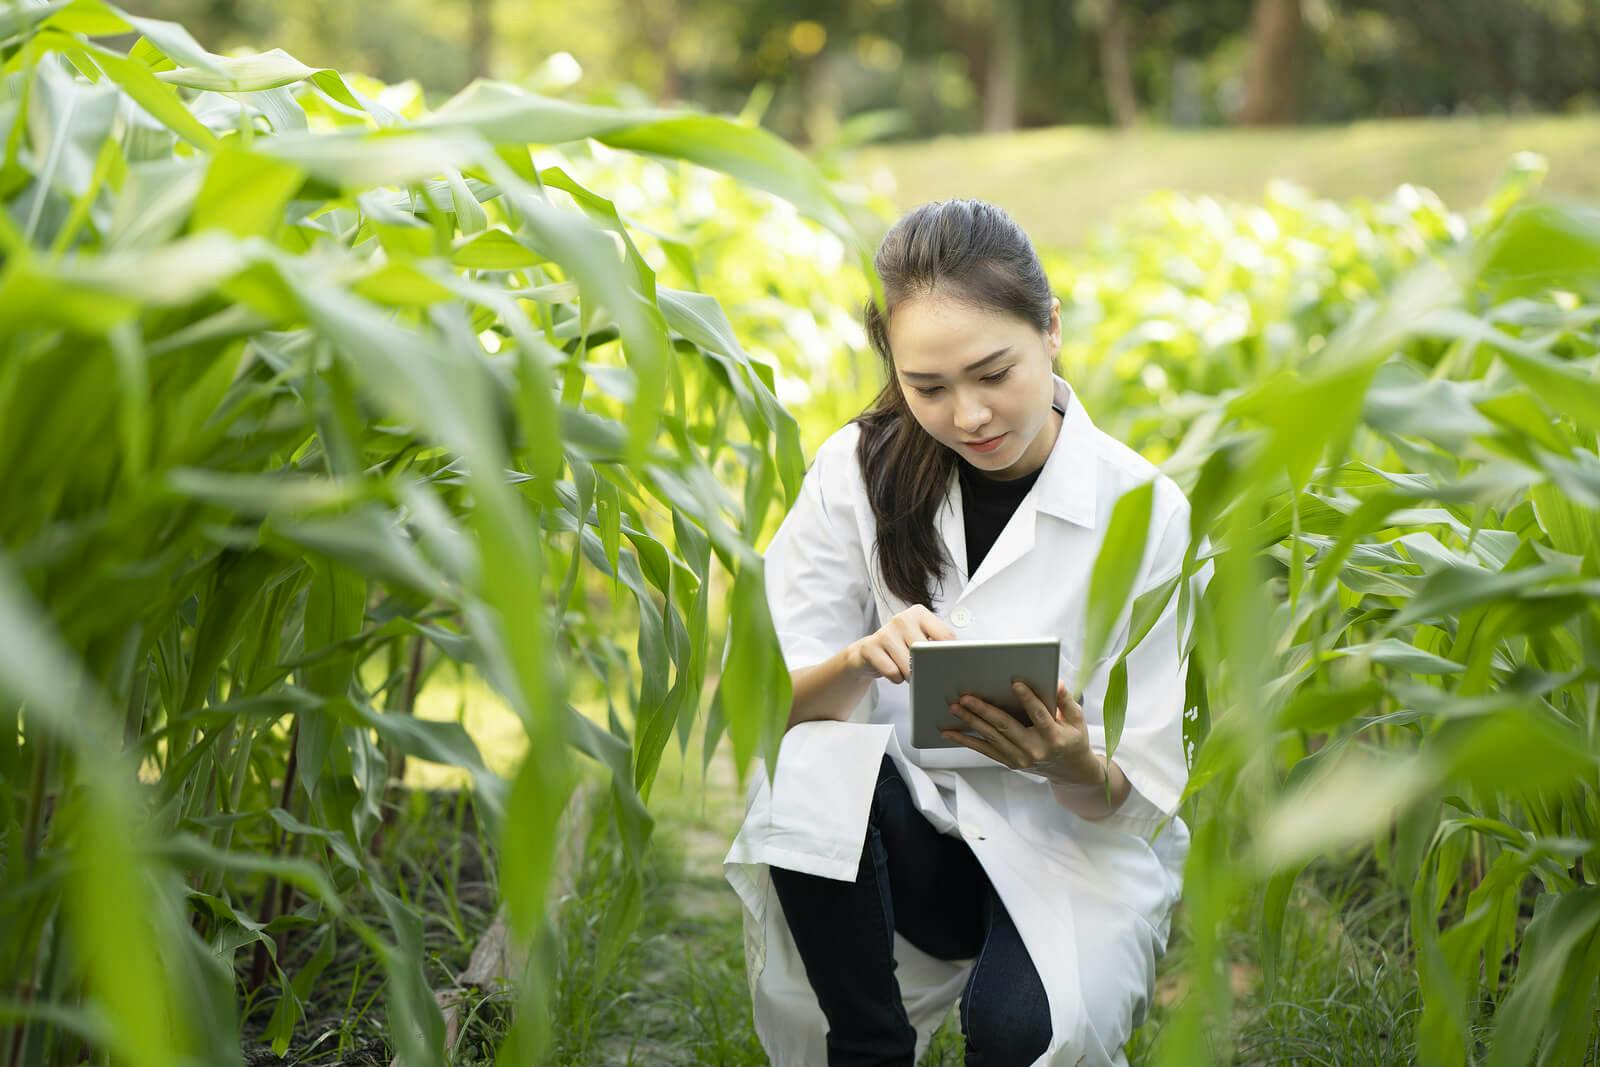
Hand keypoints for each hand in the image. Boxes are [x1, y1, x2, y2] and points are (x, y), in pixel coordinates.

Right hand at [845, 605, 955, 683]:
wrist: (868, 653)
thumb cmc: (901, 648)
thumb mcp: (920, 639)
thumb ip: (936, 643)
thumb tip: (957, 660)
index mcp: (919, 613)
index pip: (945, 636)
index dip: (948, 654)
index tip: (947, 663)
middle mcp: (902, 619)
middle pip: (927, 653)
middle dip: (927, 667)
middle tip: (924, 670)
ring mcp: (884, 632)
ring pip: (910, 666)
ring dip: (911, 675)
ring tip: (906, 669)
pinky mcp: (870, 647)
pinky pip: (893, 672)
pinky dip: (896, 678)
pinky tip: (893, 670)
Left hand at [941, 679, 1104, 786]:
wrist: (1069, 771)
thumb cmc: (1073, 739)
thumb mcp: (1077, 719)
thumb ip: (1066, 700)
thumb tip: (1056, 682)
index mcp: (1054, 737)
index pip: (1039, 716)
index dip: (1028, 699)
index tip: (1015, 683)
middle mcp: (1034, 750)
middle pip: (1006, 727)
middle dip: (984, 711)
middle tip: (966, 697)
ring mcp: (1020, 758)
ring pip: (991, 738)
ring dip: (971, 722)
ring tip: (955, 708)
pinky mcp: (1009, 762)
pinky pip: (985, 750)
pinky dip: (966, 740)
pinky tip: (950, 732)